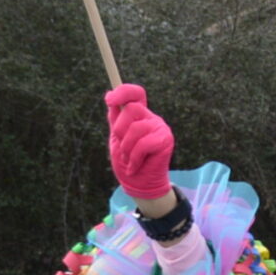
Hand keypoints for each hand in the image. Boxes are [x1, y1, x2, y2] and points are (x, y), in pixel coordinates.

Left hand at [104, 84, 173, 199]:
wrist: (138, 183)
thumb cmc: (127, 160)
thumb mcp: (117, 137)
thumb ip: (115, 117)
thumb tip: (110, 95)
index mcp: (139, 115)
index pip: (135, 93)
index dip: (123, 91)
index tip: (109, 99)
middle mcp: (151, 118)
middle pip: (132, 108)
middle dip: (120, 129)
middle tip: (123, 147)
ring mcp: (160, 128)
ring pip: (136, 128)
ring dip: (127, 148)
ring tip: (129, 159)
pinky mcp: (166, 140)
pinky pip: (143, 144)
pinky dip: (134, 158)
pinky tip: (135, 166)